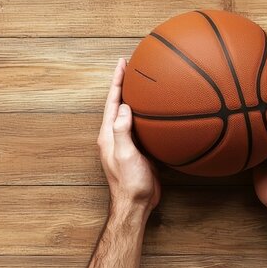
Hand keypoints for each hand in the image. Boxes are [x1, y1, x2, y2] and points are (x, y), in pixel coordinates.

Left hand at [98, 58, 160, 212]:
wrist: (136, 204)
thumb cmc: (128, 183)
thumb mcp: (125, 155)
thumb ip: (122, 131)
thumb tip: (124, 107)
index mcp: (108, 134)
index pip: (111, 102)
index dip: (116, 81)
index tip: (122, 63)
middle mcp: (114, 136)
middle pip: (118, 104)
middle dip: (124, 84)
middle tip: (133, 66)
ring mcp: (126, 143)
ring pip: (130, 114)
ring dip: (135, 97)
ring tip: (145, 81)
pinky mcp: (138, 150)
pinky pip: (141, 126)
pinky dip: (147, 114)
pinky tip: (158, 110)